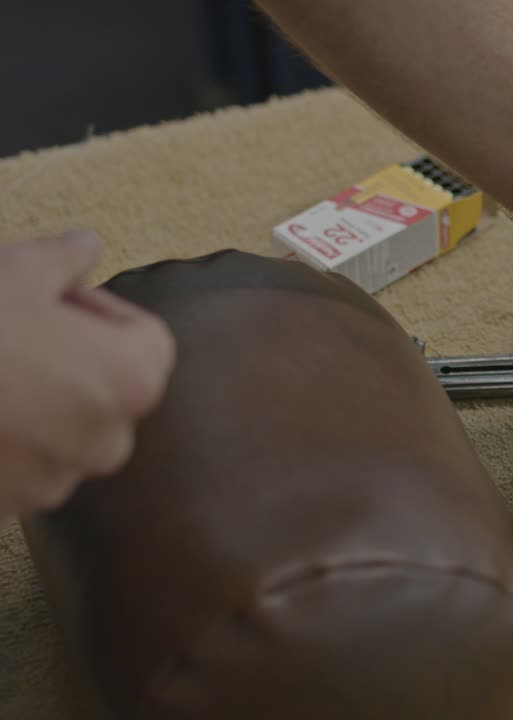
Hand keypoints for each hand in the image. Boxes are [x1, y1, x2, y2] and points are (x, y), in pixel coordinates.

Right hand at [0, 230, 174, 518]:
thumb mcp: (15, 272)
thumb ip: (62, 258)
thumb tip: (85, 246)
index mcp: (132, 380)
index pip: (145, 337)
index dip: (97, 309)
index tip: (50, 300)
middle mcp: (111, 441)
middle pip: (106, 387)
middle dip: (67, 357)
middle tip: (13, 331)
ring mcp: (59, 480)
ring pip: (63, 428)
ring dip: (35, 400)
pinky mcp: (11, 506)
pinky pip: (21, 463)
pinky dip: (2, 439)